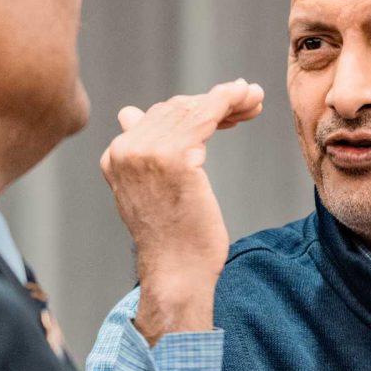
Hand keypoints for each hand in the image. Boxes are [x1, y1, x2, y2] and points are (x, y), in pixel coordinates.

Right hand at [96, 79, 263, 342]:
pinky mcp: (175, 157)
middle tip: (249, 101)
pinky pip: (206, 114)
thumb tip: (130, 113)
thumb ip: (141, 154)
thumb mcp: (150, 191)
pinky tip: (249, 98)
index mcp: (115, 156)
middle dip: (214, 102)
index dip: (194, 109)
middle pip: (175, 108)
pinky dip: (229, 100)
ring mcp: (146, 151)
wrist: (177, 272)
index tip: (227, 110)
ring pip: (193, 108)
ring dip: (229, 98)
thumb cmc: (174, 239)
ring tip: (255, 98)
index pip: (156, 116)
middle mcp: (124, 149)